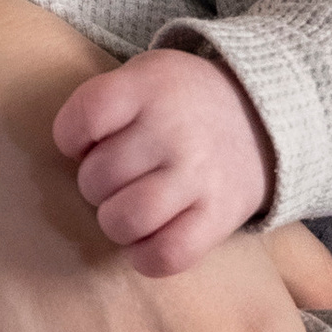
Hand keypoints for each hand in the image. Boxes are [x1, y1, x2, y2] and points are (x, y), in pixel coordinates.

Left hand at [56, 48, 272, 276]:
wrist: (261, 119)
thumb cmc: (182, 103)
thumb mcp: (146, 75)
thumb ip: (106, 102)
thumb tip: (74, 157)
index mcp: (150, 86)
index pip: (86, 115)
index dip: (70, 136)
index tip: (86, 141)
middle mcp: (175, 130)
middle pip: (97, 176)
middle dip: (95, 183)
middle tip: (119, 175)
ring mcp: (199, 175)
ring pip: (124, 219)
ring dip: (115, 221)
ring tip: (129, 207)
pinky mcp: (219, 217)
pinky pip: (166, 254)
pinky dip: (144, 256)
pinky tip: (147, 239)